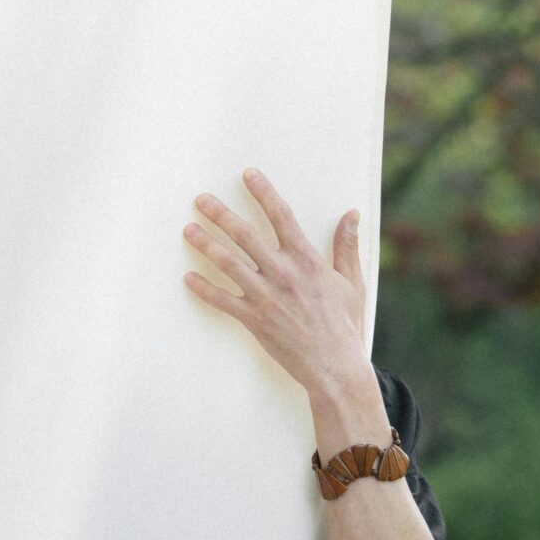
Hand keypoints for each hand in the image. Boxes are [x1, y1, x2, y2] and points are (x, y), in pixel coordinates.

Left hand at [184, 169, 381, 436]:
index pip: (281, 216)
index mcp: (307, 260)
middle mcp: (283, 273)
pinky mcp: (254, 320)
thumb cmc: (344, 325)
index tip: (248, 174)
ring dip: (205, 245)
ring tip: (187, 229)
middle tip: (200, 199)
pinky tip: (188, 277)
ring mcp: (266, 296)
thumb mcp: (351, 281)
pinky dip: (204, 289)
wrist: (334, 366)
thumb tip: (351, 214)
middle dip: (220, 214)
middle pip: (245, 235)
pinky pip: (222, 300)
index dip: (263, 192)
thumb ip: (345, 246)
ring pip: (228, 263)